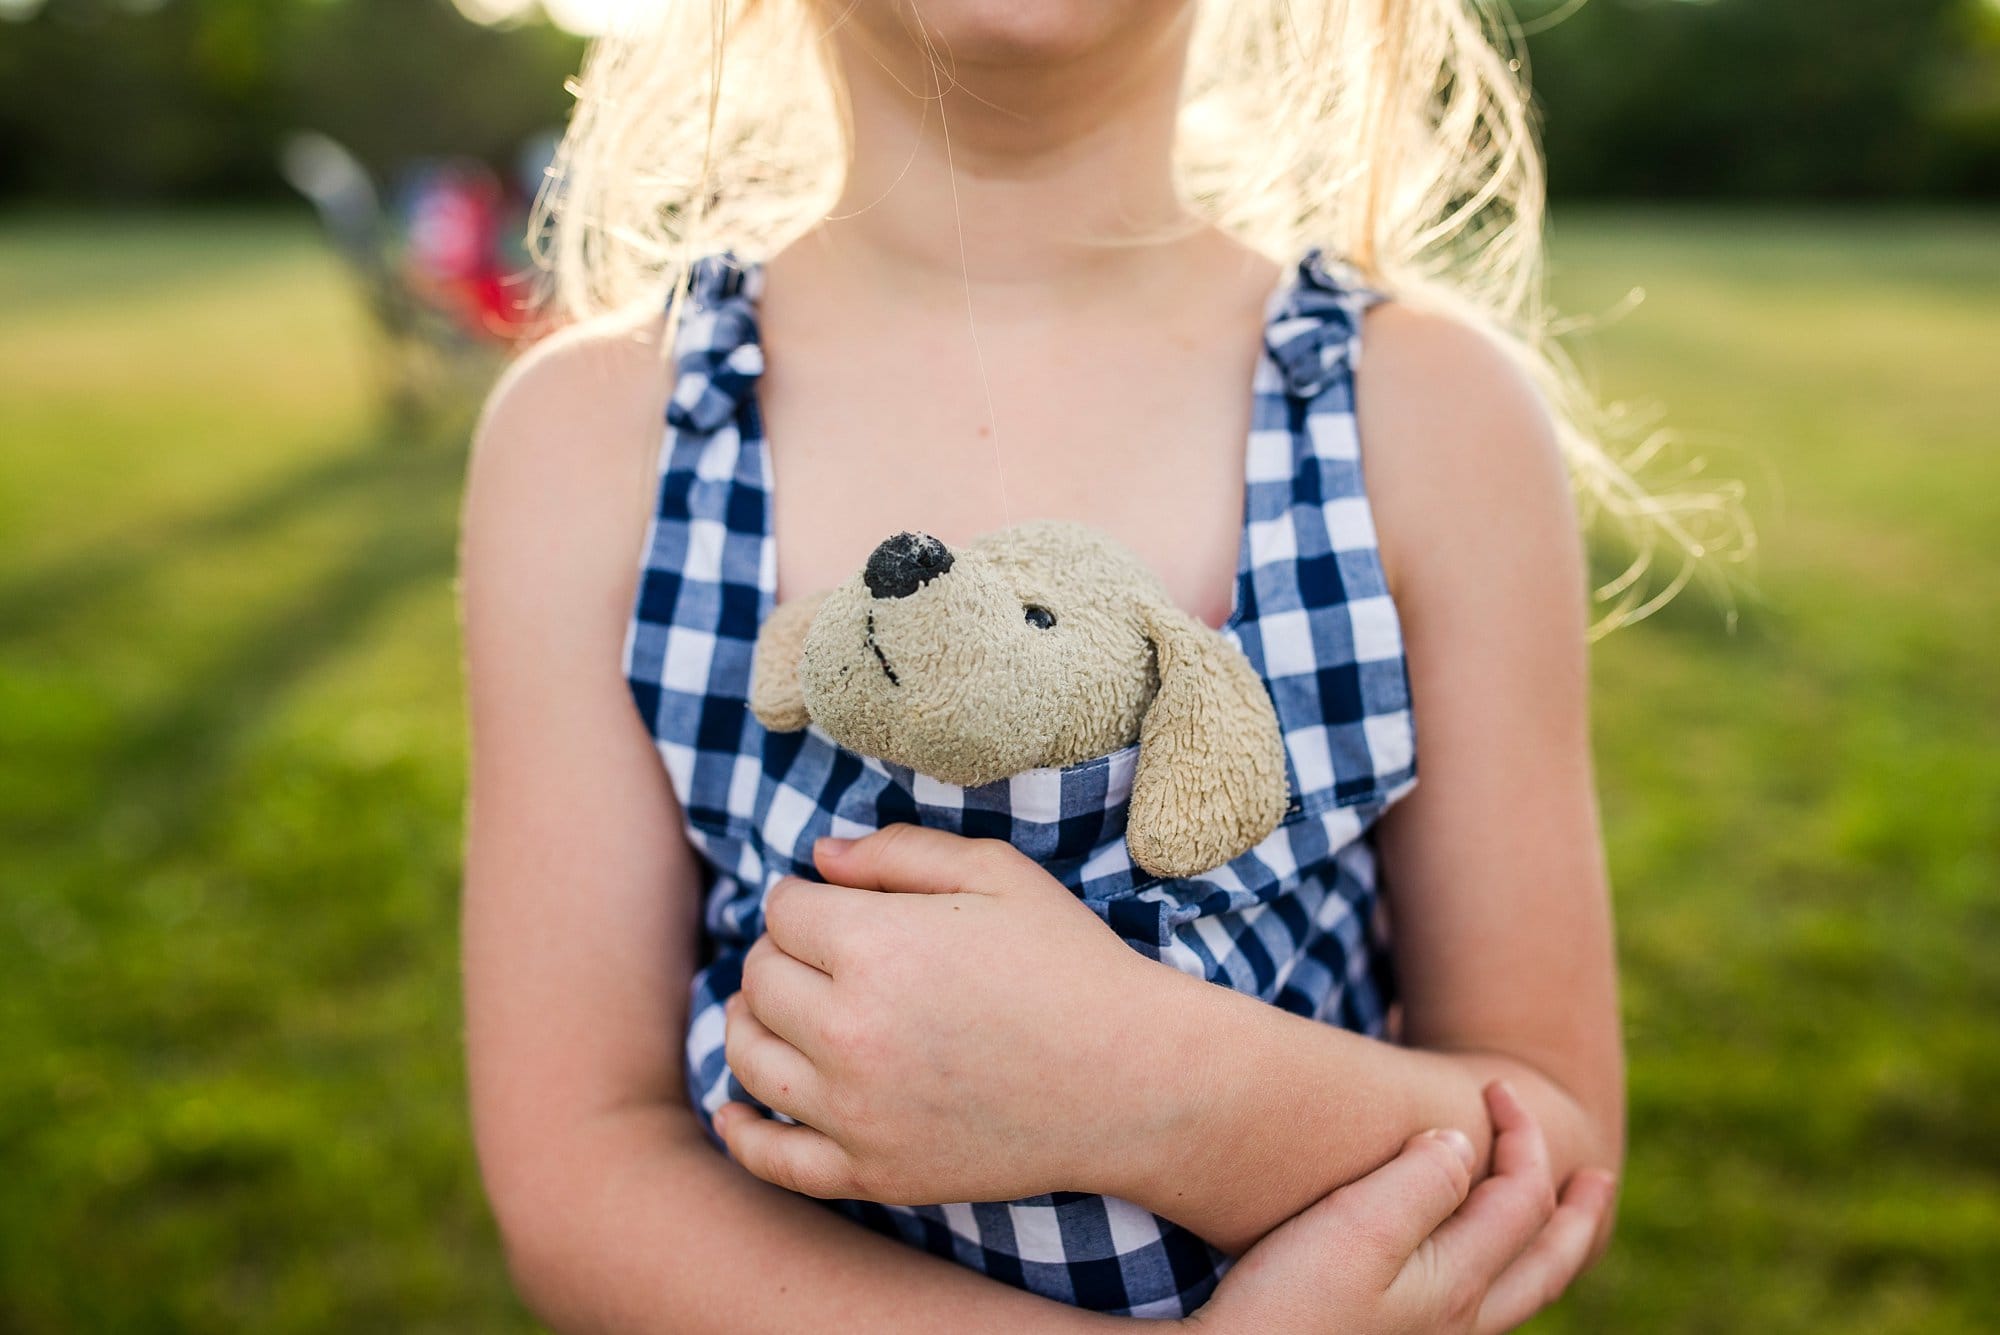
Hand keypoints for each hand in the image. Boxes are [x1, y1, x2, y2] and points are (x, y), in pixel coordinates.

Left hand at [715, 824, 1173, 1204]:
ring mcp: (855, 1111)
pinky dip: (742, 1131)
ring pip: (749, 1056)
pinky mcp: (873, 1172)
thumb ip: (897, 852)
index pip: (783, 911)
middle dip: (782, 955)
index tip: (838, 908)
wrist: (1134, 1079)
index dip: (808, 901)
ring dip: (751, 1024)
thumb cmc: (1070, 963)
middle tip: (822, 955)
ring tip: (777, 1011)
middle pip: (758, 979)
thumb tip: (817, 857)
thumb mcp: (996, 873)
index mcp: (874, 947)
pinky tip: (735, 1109)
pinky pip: (772, 1157)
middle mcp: (849, 1031)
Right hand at [1188, 1082, 1616, 1333]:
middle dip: (1575, 1214)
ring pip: (1515, 1294)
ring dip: (1544, 1248)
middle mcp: (1459, 1321)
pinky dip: (1497, 1273)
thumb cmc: (1285, 1303)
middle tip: (1597, 1177)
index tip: (1494, 1085)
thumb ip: (1420, 1181)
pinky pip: (1477, 1308)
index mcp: (1458, 1283)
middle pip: (1545, 1262)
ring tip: (1552, 1225)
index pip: (1522, 1197)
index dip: (1522, 1134)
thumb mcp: (1356, 1227)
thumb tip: (1463, 1142)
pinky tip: (1466, 1266)